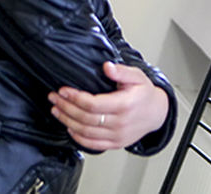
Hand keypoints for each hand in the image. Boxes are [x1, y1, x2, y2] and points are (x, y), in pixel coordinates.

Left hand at [48, 62, 169, 151]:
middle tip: (54, 98)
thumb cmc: (145, 94)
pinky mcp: (115, 143)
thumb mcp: (137, 76)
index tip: (64, 90)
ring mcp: (117, 136)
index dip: (75, 98)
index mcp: (124, 105)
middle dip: (66, 108)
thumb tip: (107, 67)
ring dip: (67, 121)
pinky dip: (78, 137)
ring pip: (86, 132)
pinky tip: (69, 127)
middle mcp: (120, 123)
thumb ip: (121, 71)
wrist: (156, 113)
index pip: (93, 104)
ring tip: (57, 110)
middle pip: (85, 118)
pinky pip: (92, 144)